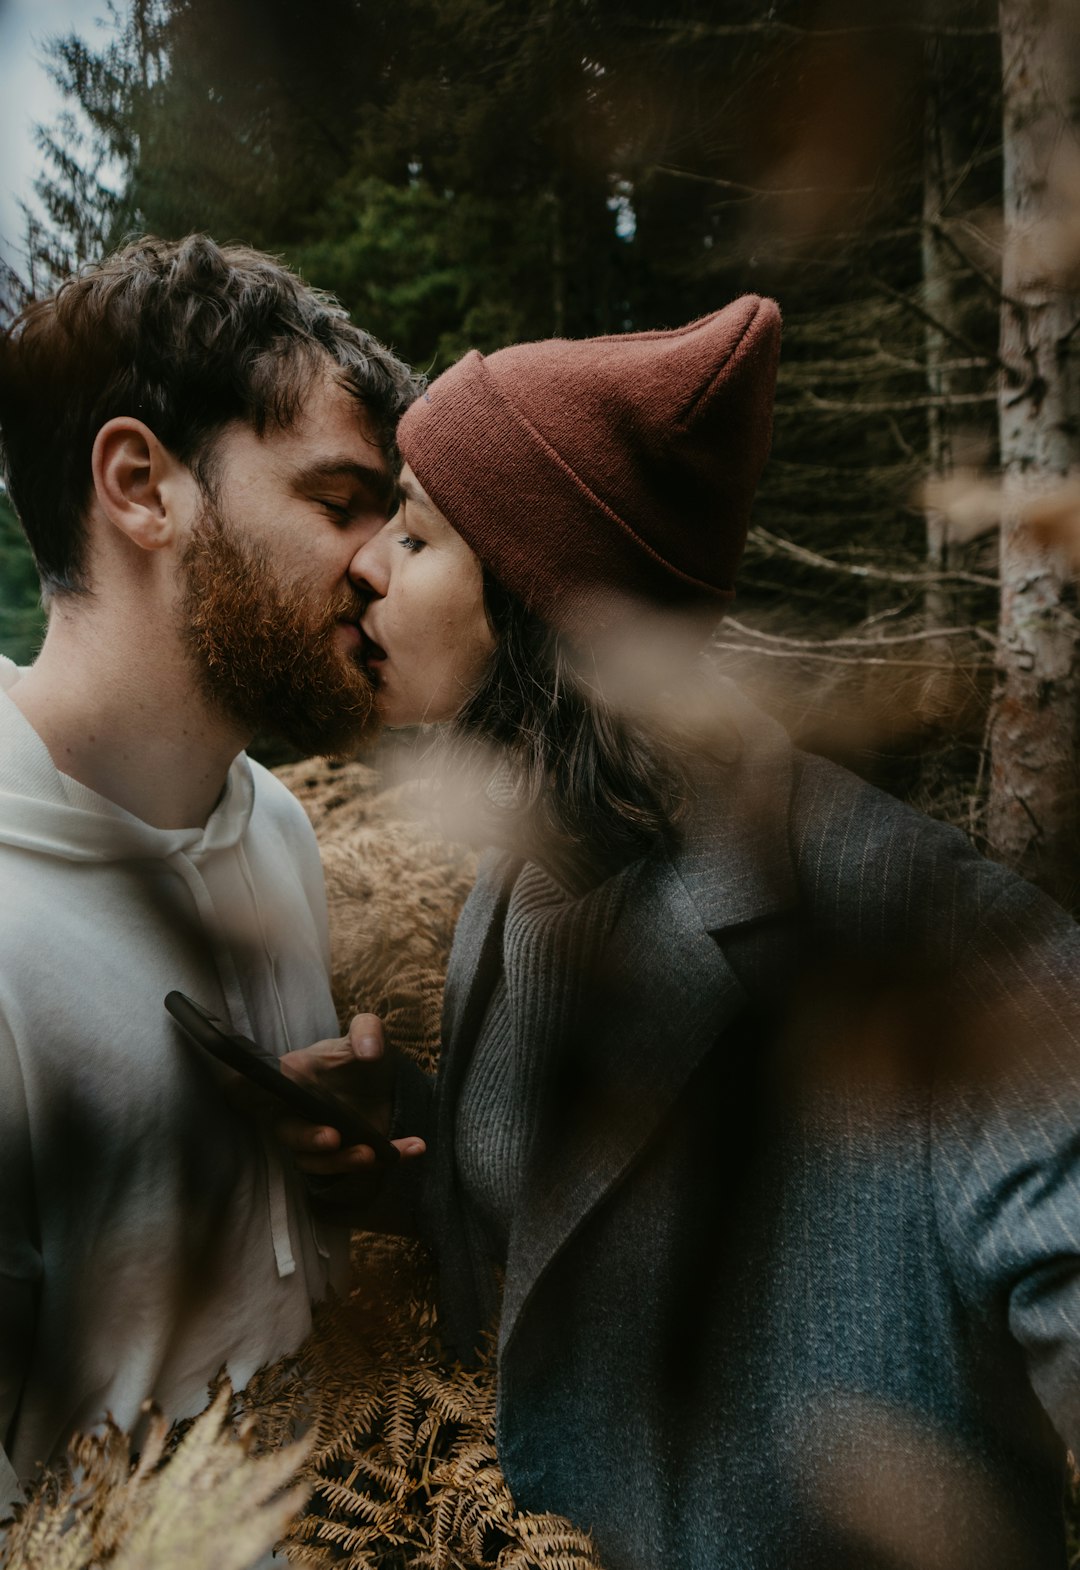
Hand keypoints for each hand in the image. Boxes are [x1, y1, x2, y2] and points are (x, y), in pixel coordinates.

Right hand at [275, 1013, 425, 1175]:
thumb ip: (366, 1030)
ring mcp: (323, 1139)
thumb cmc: (360, 1052)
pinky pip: (362, 1164)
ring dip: (345, 1162)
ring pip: (321, 1162)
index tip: (261, 1104)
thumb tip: (369, 1051)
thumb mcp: (366, 1031)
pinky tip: (415, 1147)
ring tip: (375, 1154)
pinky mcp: (351, 1154)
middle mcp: (300, 1115)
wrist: (383, 1075)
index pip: (260, 1093)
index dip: (254, 1100)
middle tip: (333, 1138)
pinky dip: (390, 1159)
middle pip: (292, 1137)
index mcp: (292, 1081)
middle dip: (309, 1142)